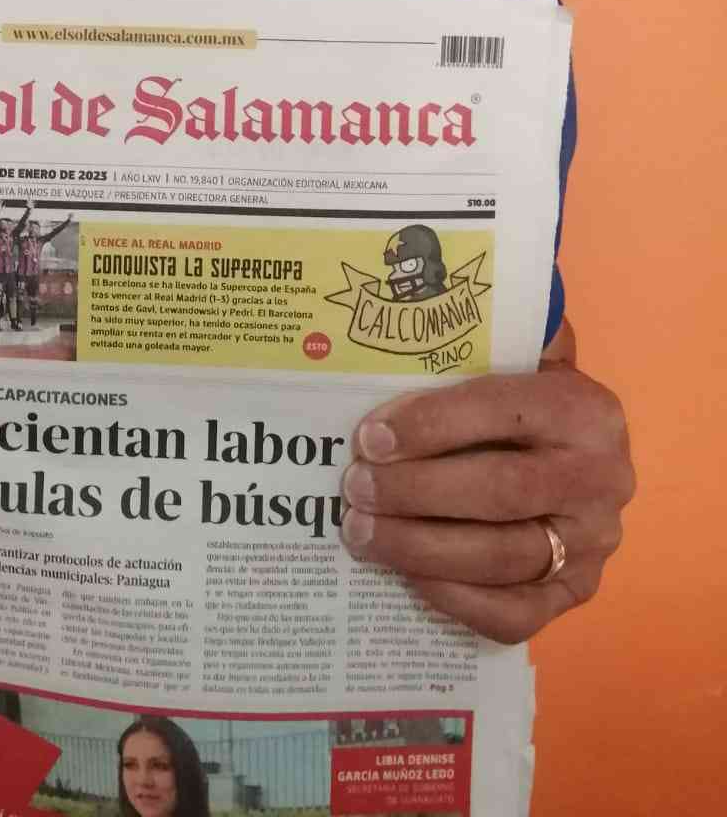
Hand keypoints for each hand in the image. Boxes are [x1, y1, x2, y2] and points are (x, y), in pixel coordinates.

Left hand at [340, 321, 633, 641]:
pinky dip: (456, 600)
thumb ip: (472, 347)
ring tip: (363, 534)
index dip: (430, 425)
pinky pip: (516, 613)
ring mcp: (593, 543)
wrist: (581, 449)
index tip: (369, 438)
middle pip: (500, 491)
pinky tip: (408, 576)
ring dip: (421, 548)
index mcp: (584, 409)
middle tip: (354, 488)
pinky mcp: (578, 591)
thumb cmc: (523, 397)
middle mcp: (601, 477)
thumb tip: (395, 343)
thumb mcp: (514, 356)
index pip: (499, 412)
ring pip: (503, 556)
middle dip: (416, 491)